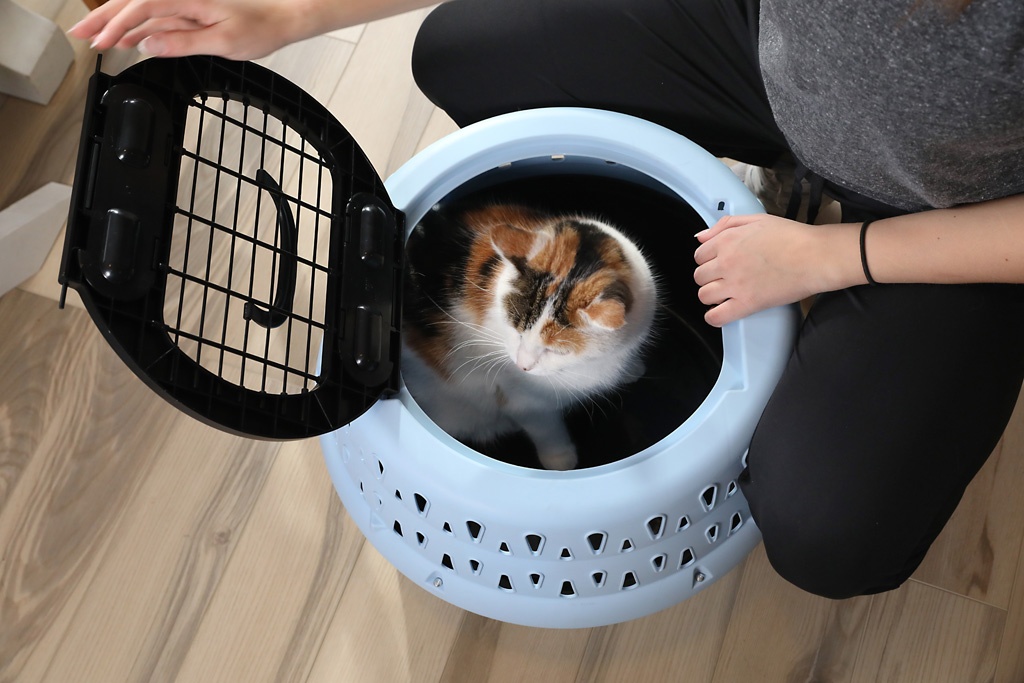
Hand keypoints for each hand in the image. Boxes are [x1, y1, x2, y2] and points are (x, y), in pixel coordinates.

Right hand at [67, 0, 313, 59]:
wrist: (279, 20)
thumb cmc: (259, 28)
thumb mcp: (223, 41)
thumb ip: (184, 42)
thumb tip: (148, 45)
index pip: (142, 8)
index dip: (118, 24)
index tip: (101, 42)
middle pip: (132, 3)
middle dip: (103, 18)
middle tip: (80, 33)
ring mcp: (183, 6)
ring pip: (140, 11)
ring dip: (115, 24)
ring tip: (93, 38)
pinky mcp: (187, 14)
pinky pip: (155, 20)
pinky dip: (136, 29)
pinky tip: (123, 40)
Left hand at [693, 214, 860, 326]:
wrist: (816, 256)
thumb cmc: (792, 237)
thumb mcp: (756, 220)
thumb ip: (725, 225)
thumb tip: (700, 237)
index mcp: (727, 240)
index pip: (699, 255)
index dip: (708, 259)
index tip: (717, 263)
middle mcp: (727, 262)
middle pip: (699, 276)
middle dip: (710, 277)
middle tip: (725, 277)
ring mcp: (736, 284)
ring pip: (704, 295)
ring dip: (712, 295)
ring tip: (726, 293)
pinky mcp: (747, 304)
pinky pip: (716, 317)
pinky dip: (714, 317)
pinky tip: (721, 312)